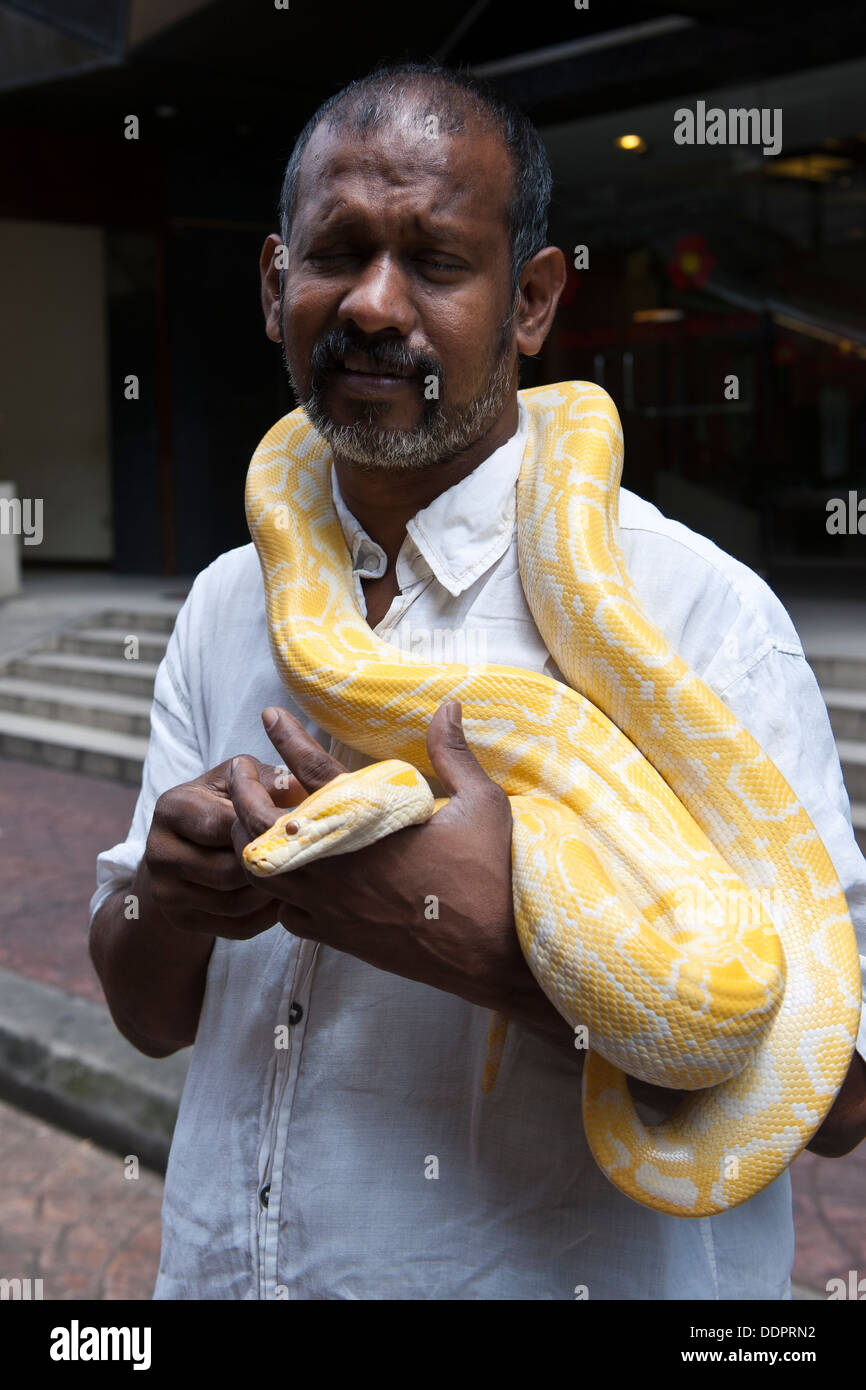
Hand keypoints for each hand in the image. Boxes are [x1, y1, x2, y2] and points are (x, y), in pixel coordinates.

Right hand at [143, 756, 298, 939]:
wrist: (183, 849)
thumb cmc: (221, 806)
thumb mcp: (238, 783)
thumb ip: (269, 781)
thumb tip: (303, 787)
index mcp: (173, 807)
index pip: (227, 824)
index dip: (266, 829)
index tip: (297, 831)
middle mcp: (158, 850)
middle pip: (230, 869)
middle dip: (269, 866)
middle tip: (303, 862)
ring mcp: (164, 889)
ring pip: (235, 902)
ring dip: (271, 893)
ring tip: (295, 879)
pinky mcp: (179, 919)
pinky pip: (234, 927)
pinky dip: (265, 917)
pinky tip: (281, 900)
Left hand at [229, 702, 552, 1024]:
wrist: (492, 949)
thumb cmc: (491, 873)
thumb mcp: (482, 802)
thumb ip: (453, 754)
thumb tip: (448, 707)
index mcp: (369, 823)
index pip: (312, 770)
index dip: (287, 738)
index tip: (270, 717)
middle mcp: (338, 862)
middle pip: (262, 824)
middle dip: (244, 791)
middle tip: (243, 771)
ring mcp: (332, 903)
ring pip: (263, 871)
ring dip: (251, 840)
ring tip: (250, 818)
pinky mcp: (337, 935)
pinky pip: (284, 913)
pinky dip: (276, 891)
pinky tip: (286, 875)